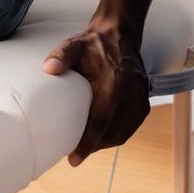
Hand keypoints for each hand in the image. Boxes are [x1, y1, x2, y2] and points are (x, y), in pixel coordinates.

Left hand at [42, 25, 150, 164]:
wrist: (119, 33)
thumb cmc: (94, 43)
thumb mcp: (74, 46)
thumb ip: (61, 56)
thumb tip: (48, 69)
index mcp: (115, 82)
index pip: (101, 123)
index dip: (87, 144)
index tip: (74, 159)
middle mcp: (131, 91)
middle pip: (112, 133)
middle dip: (94, 146)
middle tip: (77, 153)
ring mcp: (141, 96)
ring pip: (123, 133)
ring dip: (106, 143)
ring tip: (88, 145)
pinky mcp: (144, 99)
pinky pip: (132, 126)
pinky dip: (118, 134)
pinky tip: (104, 135)